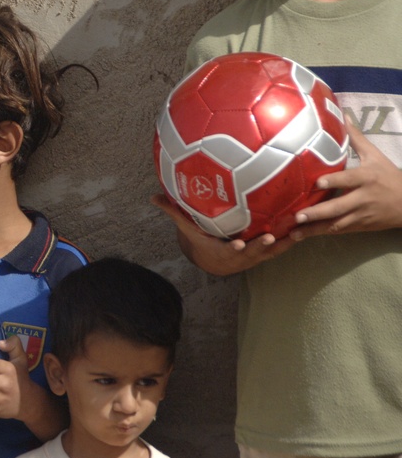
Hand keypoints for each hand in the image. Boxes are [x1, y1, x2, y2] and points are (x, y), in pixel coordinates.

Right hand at [152, 194, 293, 275]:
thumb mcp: (188, 228)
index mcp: (222, 250)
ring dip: (284, 242)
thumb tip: (152, 197)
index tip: (238, 245)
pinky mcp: (267, 251)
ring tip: (296, 231)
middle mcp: (241, 256)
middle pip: (253, 252)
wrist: (217, 260)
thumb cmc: (203, 239)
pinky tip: (305, 228)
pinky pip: (282, 246)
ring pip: (273, 250)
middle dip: (261, 246)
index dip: (234, 249)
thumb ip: (174, 212)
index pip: (228, 250)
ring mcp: (256, 255)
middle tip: (269, 236)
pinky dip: (292, 239)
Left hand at [291, 122, 401, 237]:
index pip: (350, 179)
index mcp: (367, 178)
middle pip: (339, 207)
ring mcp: (361, 215)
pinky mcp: (360, 226)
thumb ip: (356, 138)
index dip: (334, 182)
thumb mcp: (375, 156)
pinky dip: (321, 233)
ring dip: (314, 229)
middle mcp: (364, 198)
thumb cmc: (389, 176)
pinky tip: (302, 236)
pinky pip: (339, 231)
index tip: (317, 183)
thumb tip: (342, 114)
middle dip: (318, 213)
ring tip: (293, 233)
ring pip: (337, 224)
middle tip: (297, 215)